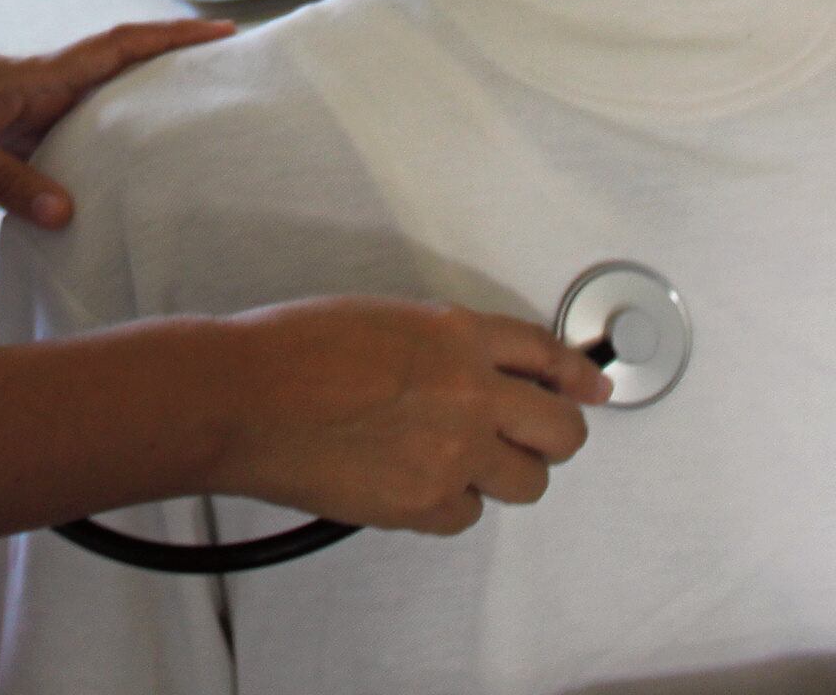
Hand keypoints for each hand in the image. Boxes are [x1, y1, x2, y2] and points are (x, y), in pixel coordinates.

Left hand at [0, 19, 232, 228]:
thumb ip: (5, 181)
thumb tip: (70, 214)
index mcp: (34, 77)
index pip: (116, 49)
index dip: (171, 37)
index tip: (225, 32)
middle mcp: (37, 93)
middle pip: (119, 80)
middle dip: (173, 76)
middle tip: (232, 90)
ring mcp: (20, 118)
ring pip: (93, 118)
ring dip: (136, 124)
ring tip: (191, 144)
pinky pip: (60, 152)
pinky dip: (91, 165)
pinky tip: (107, 195)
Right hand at [209, 297, 609, 535]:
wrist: (242, 398)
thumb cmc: (289, 351)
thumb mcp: (382, 318)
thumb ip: (440, 346)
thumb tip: (472, 374)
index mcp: (456, 334)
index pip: (545, 354)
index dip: (578, 374)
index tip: (593, 386)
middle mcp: (469, 392)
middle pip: (561, 429)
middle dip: (556, 434)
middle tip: (537, 438)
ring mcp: (452, 453)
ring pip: (528, 483)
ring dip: (507, 474)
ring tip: (469, 464)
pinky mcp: (424, 503)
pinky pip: (467, 516)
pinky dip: (451, 504)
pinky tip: (418, 483)